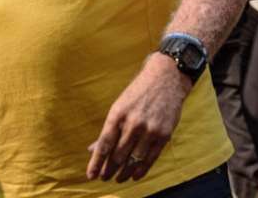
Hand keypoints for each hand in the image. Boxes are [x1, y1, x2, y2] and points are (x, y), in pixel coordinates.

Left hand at [86, 53, 191, 182]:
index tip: (91, 175)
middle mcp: (133, 123)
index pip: (104, 144)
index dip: (96, 163)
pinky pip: (151, 158)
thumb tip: (92, 149)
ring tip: (118, 179)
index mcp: (118, 114)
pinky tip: (135, 176)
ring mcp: (150, 129)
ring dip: (124, 173)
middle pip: (118, 155)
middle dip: (109, 170)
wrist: (165, 78)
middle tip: (105, 178)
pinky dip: (141, 169)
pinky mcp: (164, 134)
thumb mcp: (119, 106)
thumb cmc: (138, 92)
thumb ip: (108, 129)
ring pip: (134, 159)